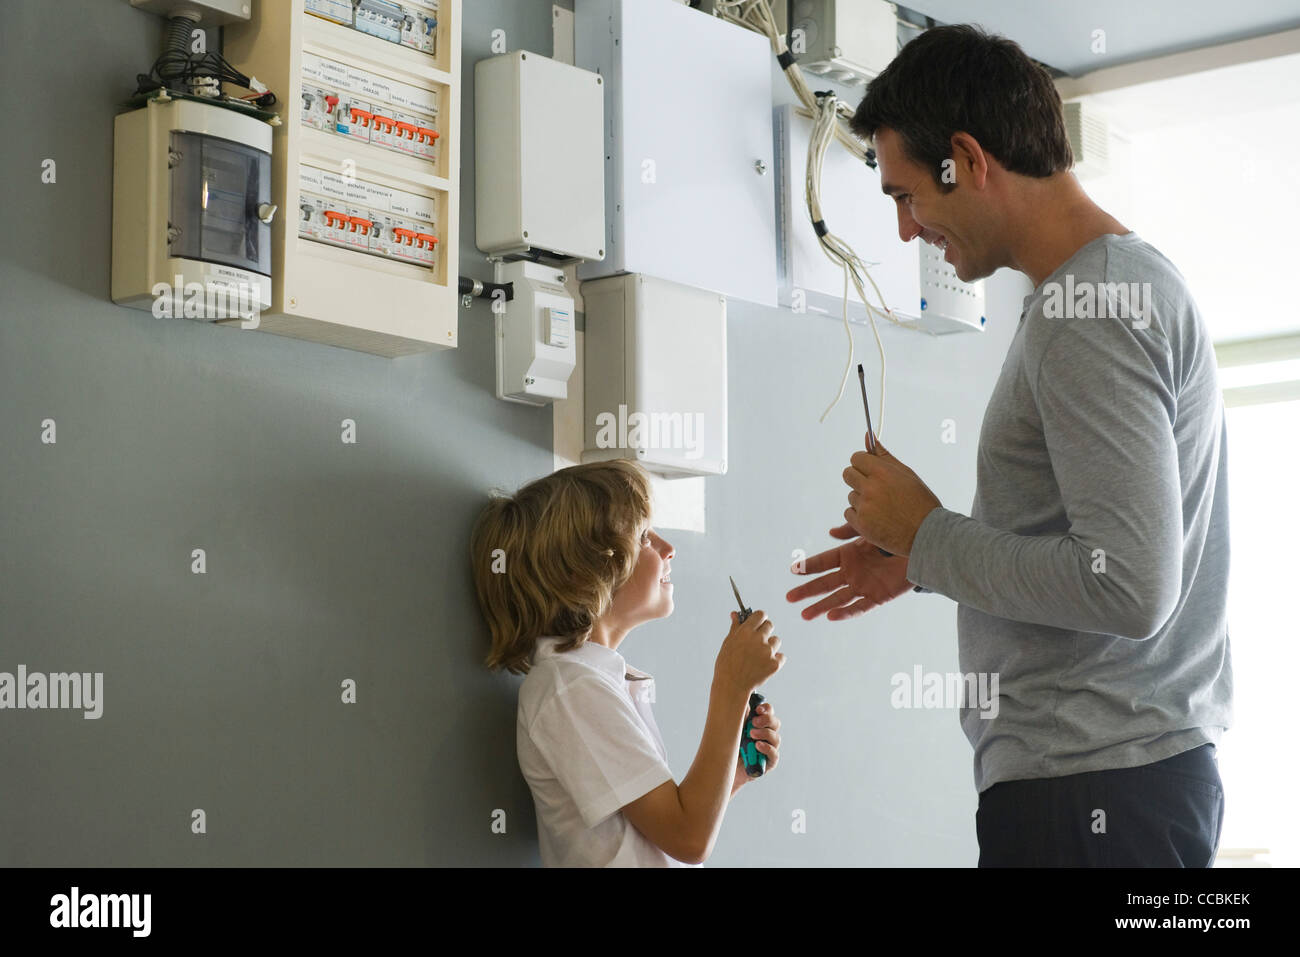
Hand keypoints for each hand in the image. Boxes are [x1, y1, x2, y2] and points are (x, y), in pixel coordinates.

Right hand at [714, 610, 784, 696]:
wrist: (732, 686)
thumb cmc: (727, 664)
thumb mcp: (728, 643)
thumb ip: (735, 627)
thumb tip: (735, 614)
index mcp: (745, 631)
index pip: (760, 614)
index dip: (759, 618)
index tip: (758, 623)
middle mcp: (758, 639)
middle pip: (770, 625)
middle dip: (765, 631)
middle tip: (757, 641)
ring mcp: (768, 652)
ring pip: (776, 641)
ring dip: (770, 646)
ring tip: (759, 656)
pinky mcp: (775, 664)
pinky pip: (781, 656)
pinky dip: (775, 660)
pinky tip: (765, 664)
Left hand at [732, 702, 780, 791]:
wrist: (723, 768)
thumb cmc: (728, 746)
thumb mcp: (732, 728)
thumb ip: (740, 716)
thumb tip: (745, 705)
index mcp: (759, 723)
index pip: (768, 712)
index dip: (766, 709)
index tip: (758, 709)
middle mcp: (766, 735)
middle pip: (775, 723)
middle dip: (766, 720)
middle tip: (754, 721)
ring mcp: (769, 749)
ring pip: (776, 738)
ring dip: (765, 733)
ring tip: (751, 734)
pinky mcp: (769, 763)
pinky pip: (774, 754)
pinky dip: (767, 748)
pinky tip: (757, 745)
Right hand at [786, 523, 912, 620]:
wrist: (922, 550)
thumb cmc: (896, 538)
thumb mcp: (872, 531)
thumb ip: (852, 531)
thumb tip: (831, 532)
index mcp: (848, 555)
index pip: (823, 562)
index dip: (808, 566)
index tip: (792, 570)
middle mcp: (852, 573)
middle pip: (825, 583)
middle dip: (807, 591)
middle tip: (789, 598)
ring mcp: (863, 586)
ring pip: (837, 599)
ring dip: (821, 607)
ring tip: (804, 615)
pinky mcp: (877, 598)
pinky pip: (859, 607)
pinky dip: (846, 613)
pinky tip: (831, 616)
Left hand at [842, 438, 940, 555]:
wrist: (927, 534)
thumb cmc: (919, 502)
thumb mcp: (906, 474)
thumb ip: (884, 456)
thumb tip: (868, 436)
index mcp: (883, 472)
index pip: (856, 458)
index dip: (862, 463)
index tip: (869, 469)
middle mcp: (871, 488)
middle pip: (848, 474)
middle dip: (857, 478)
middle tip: (873, 488)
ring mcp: (865, 506)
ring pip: (851, 495)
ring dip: (861, 500)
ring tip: (882, 507)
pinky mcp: (861, 524)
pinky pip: (849, 513)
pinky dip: (859, 516)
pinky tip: (876, 518)